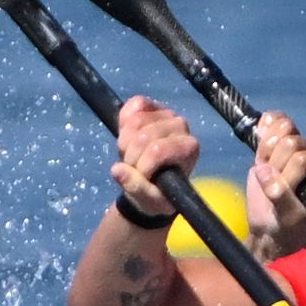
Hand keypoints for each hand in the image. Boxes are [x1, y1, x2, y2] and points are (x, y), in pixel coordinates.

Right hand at [110, 96, 198, 218]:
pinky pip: (133, 105)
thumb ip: (136, 187)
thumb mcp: (149, 200)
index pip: (157, 150)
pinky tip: (127, 136)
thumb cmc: (157, 193)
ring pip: (135, 121)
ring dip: (125, 142)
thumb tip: (117, 170)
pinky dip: (123, 121)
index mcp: (188, 148)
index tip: (142, 177)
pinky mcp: (151, 106)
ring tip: (130, 155)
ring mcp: (166, 113)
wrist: (153, 183)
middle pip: (143, 135)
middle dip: (131, 155)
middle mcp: (181, 126)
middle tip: (133, 167)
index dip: (142, 165)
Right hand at [244, 111, 305, 259]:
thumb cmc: (287, 222)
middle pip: (289, 142)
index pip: (302, 161)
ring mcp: (297, 139)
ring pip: (280, 128)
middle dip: (274, 165)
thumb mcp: (287, 216)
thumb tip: (266, 176)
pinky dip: (263, 127)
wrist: (272, 221)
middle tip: (271, 184)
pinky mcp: (279, 135)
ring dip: (266, 151)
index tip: (279, 194)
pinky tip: (259, 142)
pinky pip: (272, 118)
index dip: (285, 176)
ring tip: (266, 171)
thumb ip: (281, 196)